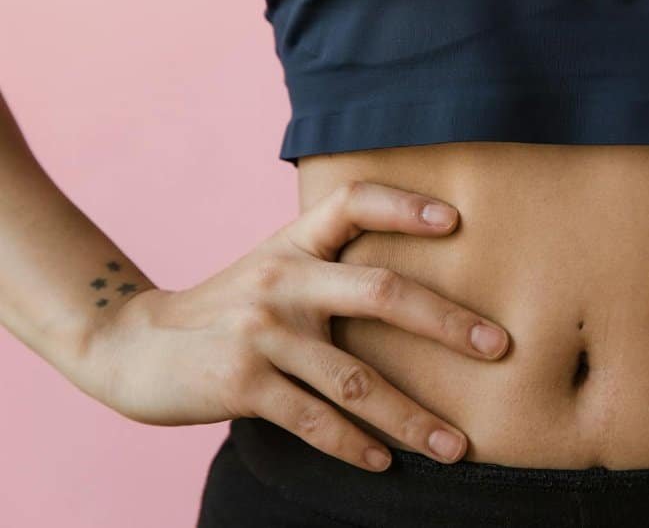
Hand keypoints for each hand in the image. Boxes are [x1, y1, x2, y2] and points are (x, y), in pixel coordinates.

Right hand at [83, 180, 509, 471]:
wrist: (133, 347)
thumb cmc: (228, 310)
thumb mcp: (275, 271)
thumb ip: (331, 269)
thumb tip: (421, 291)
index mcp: (294, 244)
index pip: (354, 202)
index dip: (405, 206)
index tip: (456, 219)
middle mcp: (282, 280)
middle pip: (380, 292)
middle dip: (447, 323)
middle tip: (499, 347)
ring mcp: (261, 332)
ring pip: (356, 379)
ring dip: (413, 418)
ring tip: (457, 446)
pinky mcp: (242, 382)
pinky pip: (315, 419)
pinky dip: (354, 445)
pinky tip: (386, 462)